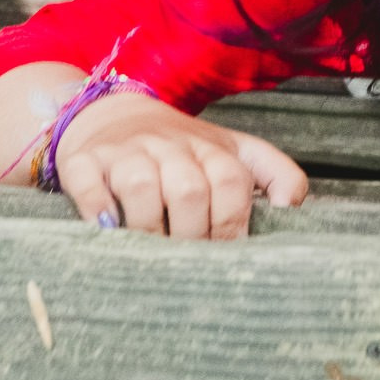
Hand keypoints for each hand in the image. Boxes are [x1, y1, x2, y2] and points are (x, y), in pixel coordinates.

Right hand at [53, 93, 309, 238]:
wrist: (112, 115)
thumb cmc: (181, 149)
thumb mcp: (233, 152)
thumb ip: (276, 174)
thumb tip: (295, 208)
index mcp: (212, 147)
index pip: (232, 181)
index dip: (233, 222)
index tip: (228, 254)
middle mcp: (170, 145)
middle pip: (190, 189)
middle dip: (193, 235)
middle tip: (188, 264)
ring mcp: (126, 150)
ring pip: (142, 186)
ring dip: (149, 229)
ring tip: (151, 254)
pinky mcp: (84, 160)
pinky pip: (88, 184)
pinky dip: (98, 210)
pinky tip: (107, 230)